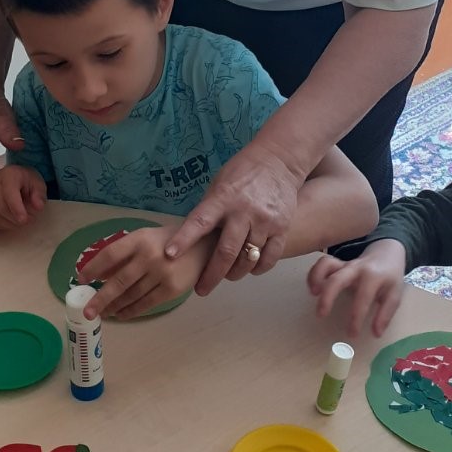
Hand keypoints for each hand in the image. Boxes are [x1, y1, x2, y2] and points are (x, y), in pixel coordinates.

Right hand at [0, 165, 46, 229]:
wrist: (16, 179)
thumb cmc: (27, 182)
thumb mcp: (39, 185)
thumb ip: (39, 195)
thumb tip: (38, 206)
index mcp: (9, 175)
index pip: (9, 194)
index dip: (16, 209)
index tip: (24, 220)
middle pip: (1, 208)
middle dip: (16, 219)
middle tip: (29, 219)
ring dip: (9, 224)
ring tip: (20, 219)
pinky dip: (1, 224)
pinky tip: (10, 220)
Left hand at [83, 226, 208, 319]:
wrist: (204, 247)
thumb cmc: (168, 242)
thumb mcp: (145, 238)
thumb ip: (124, 254)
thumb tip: (99, 275)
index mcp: (139, 239)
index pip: (110, 254)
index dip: (93, 268)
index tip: (81, 280)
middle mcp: (150, 255)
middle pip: (119, 281)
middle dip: (100, 298)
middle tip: (87, 311)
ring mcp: (162, 273)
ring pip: (131, 295)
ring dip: (114, 307)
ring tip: (103, 313)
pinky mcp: (172, 289)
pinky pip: (146, 304)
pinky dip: (131, 311)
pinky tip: (121, 315)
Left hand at [165, 143, 303, 294]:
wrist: (278, 161)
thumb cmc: (241, 174)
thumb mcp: (218, 185)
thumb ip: (208, 211)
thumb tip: (191, 240)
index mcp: (222, 198)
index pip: (199, 222)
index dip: (184, 239)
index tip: (169, 255)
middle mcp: (244, 211)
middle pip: (226, 252)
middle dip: (212, 275)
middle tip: (201, 289)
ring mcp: (265, 221)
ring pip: (248, 259)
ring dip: (235, 273)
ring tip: (227, 276)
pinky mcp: (282, 227)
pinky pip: (269, 258)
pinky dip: (257, 268)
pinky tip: (250, 269)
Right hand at [307, 240, 406, 336]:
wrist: (387, 253)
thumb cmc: (389, 277)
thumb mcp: (394, 294)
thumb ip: (385, 314)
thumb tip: (376, 333)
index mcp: (373, 277)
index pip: (363, 298)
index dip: (356, 318)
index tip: (351, 334)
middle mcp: (357, 268)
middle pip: (338, 279)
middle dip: (328, 296)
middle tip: (321, 314)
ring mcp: (345, 264)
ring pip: (326, 265)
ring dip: (316, 278)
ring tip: (313, 294)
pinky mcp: (337, 263)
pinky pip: (322, 264)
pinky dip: (314, 274)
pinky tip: (313, 289)